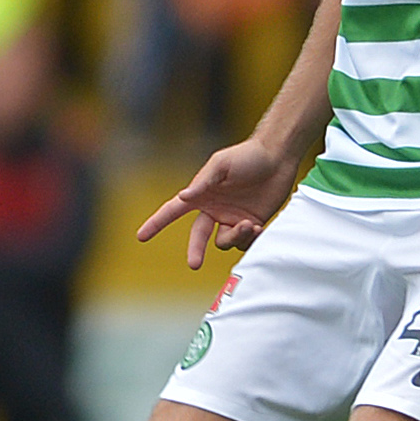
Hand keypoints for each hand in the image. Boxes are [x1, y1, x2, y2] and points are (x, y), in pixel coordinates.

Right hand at [137, 137, 298, 269]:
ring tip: (249, 224)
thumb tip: (183, 197)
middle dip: (195, 251)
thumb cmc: (247, 155)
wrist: (278, 158)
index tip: (141, 237)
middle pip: (197, 237)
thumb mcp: (221, 164)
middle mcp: (214, 210)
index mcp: (201, 195)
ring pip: (224, 242)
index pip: (173, 211)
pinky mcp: (251, 225)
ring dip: (234, 237)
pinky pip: (244, 243)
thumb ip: (203, 182)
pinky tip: (258, 226)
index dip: (156, 223)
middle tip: (194, 264)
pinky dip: (250, 239)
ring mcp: (232, 219)